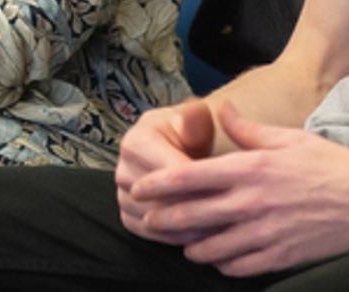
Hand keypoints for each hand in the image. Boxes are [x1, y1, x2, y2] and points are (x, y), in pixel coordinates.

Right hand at [115, 99, 215, 243]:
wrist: (172, 149)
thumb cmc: (187, 133)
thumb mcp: (193, 120)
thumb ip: (195, 117)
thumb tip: (196, 110)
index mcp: (136, 141)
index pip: (169, 171)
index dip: (200, 182)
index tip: (227, 191)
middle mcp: (122, 169)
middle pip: (162, 198)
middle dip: (196, 208)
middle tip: (227, 217)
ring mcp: (122, 195)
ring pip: (157, 220)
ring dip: (187, 228)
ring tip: (218, 230)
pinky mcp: (127, 216)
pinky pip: (150, 234)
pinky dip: (176, 238)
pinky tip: (202, 238)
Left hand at [132, 104, 348, 275]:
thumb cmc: (333, 166)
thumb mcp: (290, 138)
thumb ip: (248, 129)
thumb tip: (218, 108)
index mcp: (252, 168)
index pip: (190, 178)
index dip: (158, 185)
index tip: (140, 188)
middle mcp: (253, 203)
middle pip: (190, 216)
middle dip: (162, 219)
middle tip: (146, 220)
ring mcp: (265, 234)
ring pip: (208, 247)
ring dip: (190, 244)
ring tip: (182, 240)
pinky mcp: (279, 258)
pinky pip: (235, 267)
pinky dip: (220, 262)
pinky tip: (217, 254)